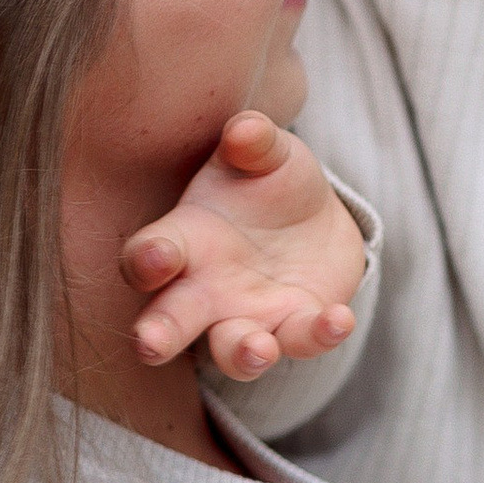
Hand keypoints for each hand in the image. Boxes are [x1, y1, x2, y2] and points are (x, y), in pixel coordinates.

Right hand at [121, 111, 364, 382]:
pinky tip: (338, 318)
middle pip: (171, 319)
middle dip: (160, 333)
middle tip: (151, 346)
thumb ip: (254, 141)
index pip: (148, 256)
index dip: (146, 259)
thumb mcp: (264, 153)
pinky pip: (302, 338)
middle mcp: (206, 289)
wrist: (315, 218)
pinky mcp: (296, 327)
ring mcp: (249, 315)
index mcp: (185, 239)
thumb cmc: (268, 181)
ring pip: (233, 348)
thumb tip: (246, 129)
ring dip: (241, 353)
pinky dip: (319, 333)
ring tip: (258, 349)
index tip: (156, 258)